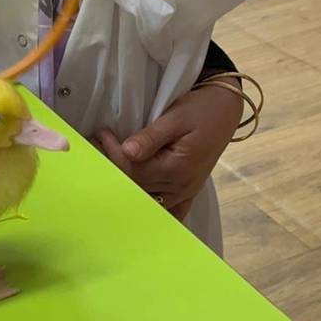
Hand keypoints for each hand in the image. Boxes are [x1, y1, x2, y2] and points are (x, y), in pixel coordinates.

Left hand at [94, 85, 242, 221]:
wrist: (225, 109)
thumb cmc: (201, 109)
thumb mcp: (176, 116)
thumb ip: (152, 136)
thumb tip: (127, 151)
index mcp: (179, 168)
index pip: (134, 170)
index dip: (113, 155)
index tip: (101, 135)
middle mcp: (182, 186)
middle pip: (137, 187)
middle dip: (112, 169)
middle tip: (95, 149)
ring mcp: (185, 192)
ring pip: (146, 198)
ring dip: (125, 185)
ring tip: (105, 167)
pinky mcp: (187, 190)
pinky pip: (168, 211)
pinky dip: (149, 210)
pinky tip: (132, 210)